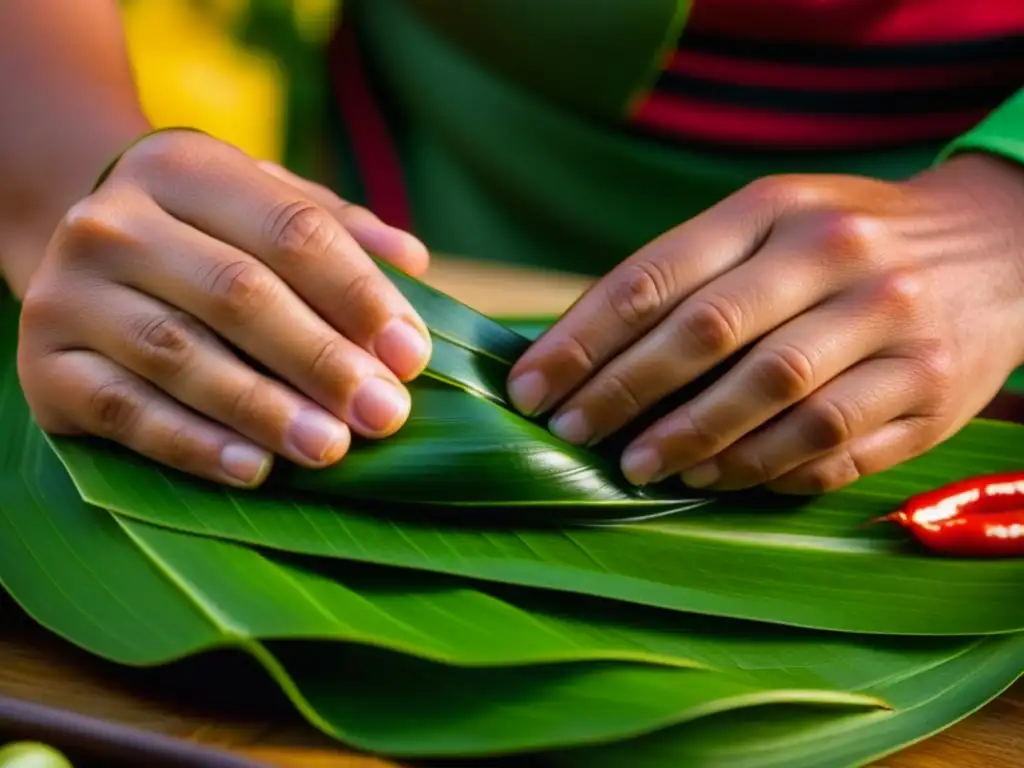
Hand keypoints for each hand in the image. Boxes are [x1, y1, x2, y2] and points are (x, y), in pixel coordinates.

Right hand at [18, 129, 431, 486]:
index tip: (410, 355)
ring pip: (181, 355)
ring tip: (330, 447)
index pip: (291, 231)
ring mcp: (68, 293)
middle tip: (384, 413)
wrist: (88, 261)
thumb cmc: (208, 239)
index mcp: (186, 169)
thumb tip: (413, 263)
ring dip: (265, 409)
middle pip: (238, 294)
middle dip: (321, 359)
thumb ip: (339, 231)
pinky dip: (194, 444)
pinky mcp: (44, 367)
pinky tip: (253, 468)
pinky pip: (127, 412)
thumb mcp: (266, 209)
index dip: (358, 295)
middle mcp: (115, 222)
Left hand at [507, 154, 1023, 493]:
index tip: (530, 387)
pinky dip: (763, 469)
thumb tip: (580, 349)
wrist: (998, 243)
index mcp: (776, 207)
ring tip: (637, 467)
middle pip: (706, 335)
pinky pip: (831, 443)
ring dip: (692, 441)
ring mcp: (893, 324)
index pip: (655, 277)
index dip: (581, 339)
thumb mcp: (771, 222)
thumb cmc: (846, 239)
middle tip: (571, 432)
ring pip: (772, 396)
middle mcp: (837, 256)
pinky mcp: (931, 389)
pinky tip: (717, 479)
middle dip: (622, 393)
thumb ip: (688, 275)